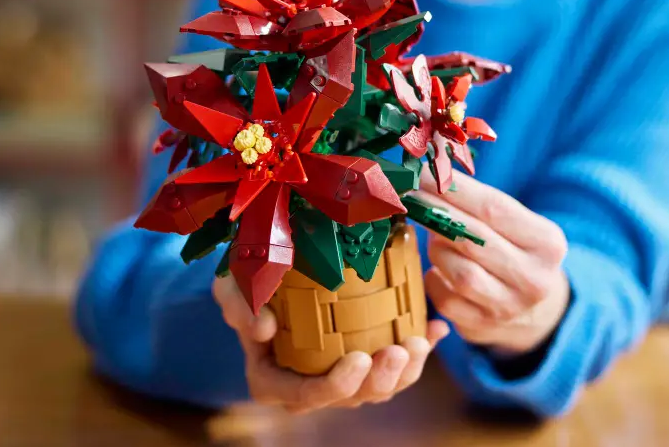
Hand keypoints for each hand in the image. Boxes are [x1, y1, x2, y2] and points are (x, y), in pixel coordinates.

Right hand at [213, 274, 449, 412]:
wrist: (265, 273)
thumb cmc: (245, 283)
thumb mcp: (230, 287)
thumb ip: (239, 307)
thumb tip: (265, 329)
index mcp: (275, 380)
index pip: (308, 395)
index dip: (338, 386)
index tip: (360, 359)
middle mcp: (310, 386)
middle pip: (353, 395)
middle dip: (383, 380)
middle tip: (401, 350)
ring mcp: (339, 374)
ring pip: (380, 384)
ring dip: (408, 368)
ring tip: (423, 340)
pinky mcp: (363, 356)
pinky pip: (396, 360)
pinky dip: (420, 347)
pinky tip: (438, 327)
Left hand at [417, 168, 570, 353]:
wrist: (535, 312)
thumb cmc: (515, 251)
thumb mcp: (517, 225)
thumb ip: (479, 202)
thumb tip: (428, 174)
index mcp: (547, 243)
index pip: (493, 208)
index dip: (453, 189)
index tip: (422, 172)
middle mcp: (534, 278)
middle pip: (473, 239)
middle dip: (435, 213)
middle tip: (408, 195)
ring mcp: (510, 308)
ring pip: (459, 272)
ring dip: (437, 249)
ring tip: (434, 235)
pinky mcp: (484, 328)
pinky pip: (445, 300)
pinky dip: (434, 279)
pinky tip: (437, 268)